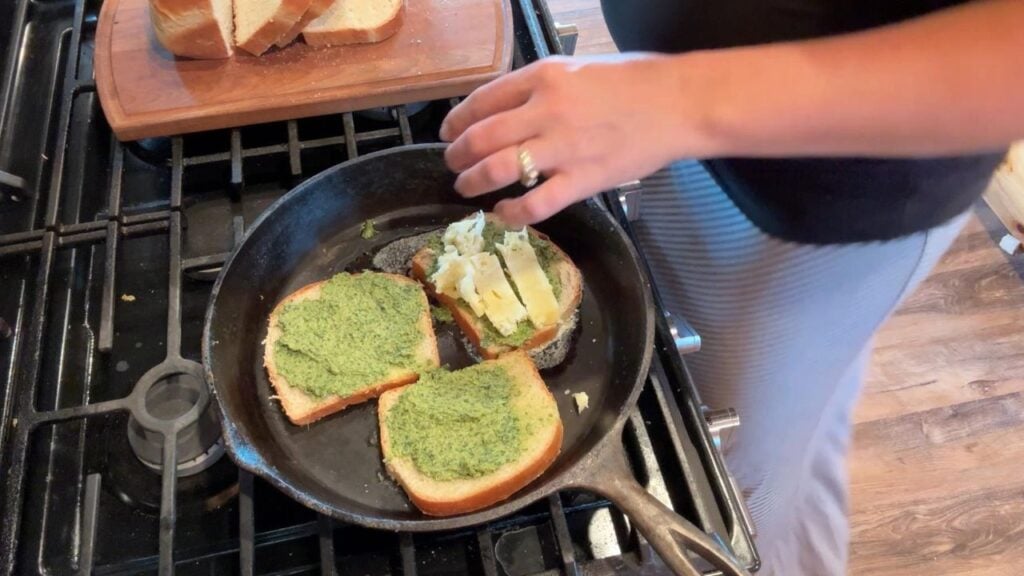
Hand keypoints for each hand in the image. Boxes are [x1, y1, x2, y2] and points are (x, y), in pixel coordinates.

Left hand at [440, 54, 703, 226]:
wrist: (678, 103)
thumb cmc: (634, 81)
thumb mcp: (578, 68)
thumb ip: (540, 85)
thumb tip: (506, 107)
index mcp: (544, 76)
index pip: (483, 100)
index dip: (457, 120)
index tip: (448, 132)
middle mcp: (546, 110)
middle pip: (481, 136)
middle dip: (457, 154)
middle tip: (452, 163)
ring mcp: (563, 147)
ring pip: (498, 169)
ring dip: (472, 180)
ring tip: (465, 186)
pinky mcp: (582, 179)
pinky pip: (536, 203)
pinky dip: (511, 211)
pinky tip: (502, 212)